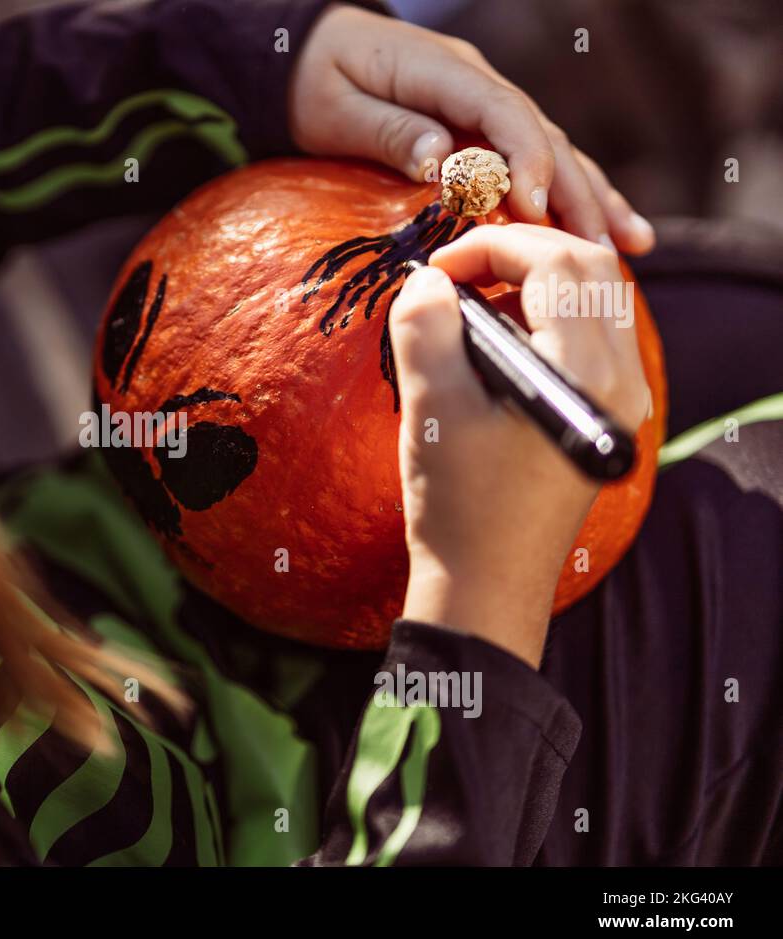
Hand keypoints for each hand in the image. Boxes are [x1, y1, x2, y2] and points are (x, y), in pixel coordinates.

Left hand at [289, 5, 654, 254]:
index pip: (503, 114)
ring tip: (630, 244)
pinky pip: (533, 159)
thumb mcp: (336, 107)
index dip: (526, 161)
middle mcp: (477, 83)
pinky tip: (600, 226)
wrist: (307, 54)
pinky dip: (568, 193)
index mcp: (445, 71)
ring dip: (591, 197)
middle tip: (601, 249)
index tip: (535, 209)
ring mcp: (484, 103)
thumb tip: (441, 160)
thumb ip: (389, 131)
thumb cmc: (315, 81)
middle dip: (577, 193)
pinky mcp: (482, 126)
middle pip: (542, 136)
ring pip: (552, 149)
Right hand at [388, 225, 648, 666]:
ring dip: (533, 280)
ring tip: (470, 304)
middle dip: (518, 253)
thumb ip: (425, 327)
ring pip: (594, 297)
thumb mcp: (432, 407)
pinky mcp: (605, 414)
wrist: (487, 585)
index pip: (555, 262)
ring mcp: (620, 398)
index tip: (436, 272)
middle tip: (456, 275)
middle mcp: (620, 377)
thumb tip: (426, 282)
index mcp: (584, 370)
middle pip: (589, 267)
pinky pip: (589, 335)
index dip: (491, 247)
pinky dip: (544, 316)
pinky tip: (496, 342)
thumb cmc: (460, 504)